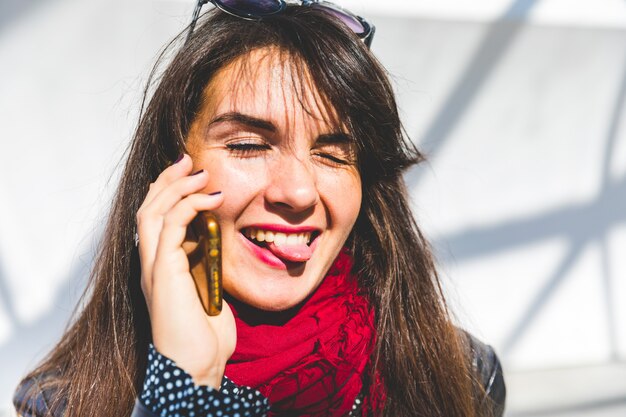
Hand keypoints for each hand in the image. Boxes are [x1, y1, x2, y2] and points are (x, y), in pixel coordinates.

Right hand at [136, 154, 235, 388]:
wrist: (197, 365)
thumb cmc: (205, 334)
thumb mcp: (207, 288)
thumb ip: (204, 263)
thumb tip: (213, 240)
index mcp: (160, 266)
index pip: (155, 219)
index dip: (168, 192)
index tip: (189, 174)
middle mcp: (150, 263)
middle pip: (148, 208)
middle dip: (167, 180)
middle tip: (188, 159)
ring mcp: (153, 267)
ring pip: (152, 212)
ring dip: (175, 186)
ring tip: (199, 170)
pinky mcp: (163, 271)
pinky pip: (171, 226)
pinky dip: (189, 206)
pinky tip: (211, 198)